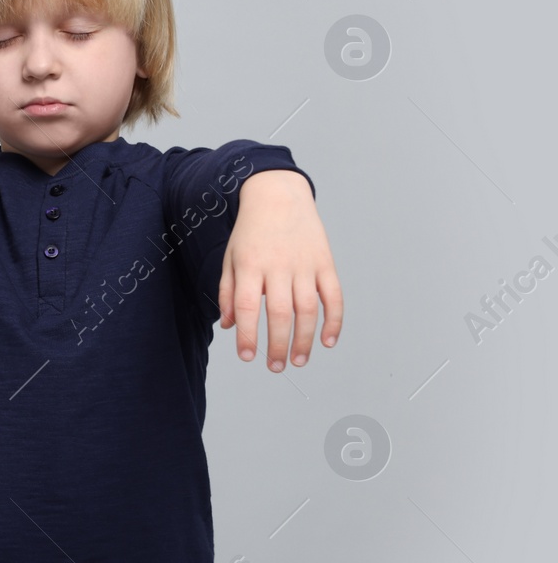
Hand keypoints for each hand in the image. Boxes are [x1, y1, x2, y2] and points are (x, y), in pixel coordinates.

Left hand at [218, 170, 342, 370]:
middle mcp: (278, 266)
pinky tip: (328, 341)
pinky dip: (334, 320)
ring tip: (299, 360)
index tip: (247, 357)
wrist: (278, 195)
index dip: (247, 335)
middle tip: (275, 367)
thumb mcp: (230, 257)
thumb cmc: (251, 231)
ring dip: (304, 340)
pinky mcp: (326, 263)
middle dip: (277, 345)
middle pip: (278, 313)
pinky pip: (334, 296)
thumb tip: (228, 325)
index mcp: (250, 265)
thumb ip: (227, 292)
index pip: (246, 307)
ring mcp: (305, 264)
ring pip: (307, 309)